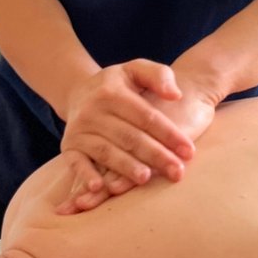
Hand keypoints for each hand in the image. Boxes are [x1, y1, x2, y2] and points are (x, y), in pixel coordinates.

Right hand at [56, 71, 219, 214]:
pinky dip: (85, 175)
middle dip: (155, 156)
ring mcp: (79, 130)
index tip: (189, 151)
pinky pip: (75, 162)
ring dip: (126, 167)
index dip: (169, 134)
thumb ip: (158, 75)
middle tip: (178, 172)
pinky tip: (99, 187)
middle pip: (129, 137)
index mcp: (112, 92)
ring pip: (106, 151)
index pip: (146, 116)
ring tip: (146, 178)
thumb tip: (175, 95)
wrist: (79, 91)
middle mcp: (93, 111)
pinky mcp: (69, 146)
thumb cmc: (117, 85)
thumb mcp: (136, 70)